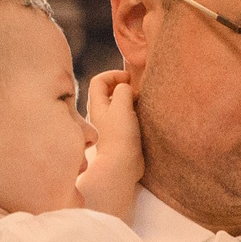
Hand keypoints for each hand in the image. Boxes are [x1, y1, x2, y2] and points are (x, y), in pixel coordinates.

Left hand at [81, 69, 141, 216]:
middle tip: (136, 89)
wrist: (121, 166)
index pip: (98, 81)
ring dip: (129, 100)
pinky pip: (126, 118)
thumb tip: (127, 88)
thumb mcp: (122, 106)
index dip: (113, 75)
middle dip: (122, 86)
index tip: (128, 79)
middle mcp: (101, 115)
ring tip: (141, 102)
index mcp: (97, 106)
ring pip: (118, 105)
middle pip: (107, 92)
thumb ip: (123, 91)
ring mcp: (111, 126)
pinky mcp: (121, 136)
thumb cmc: (120, 136)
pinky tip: (143, 117)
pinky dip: (134, 113)